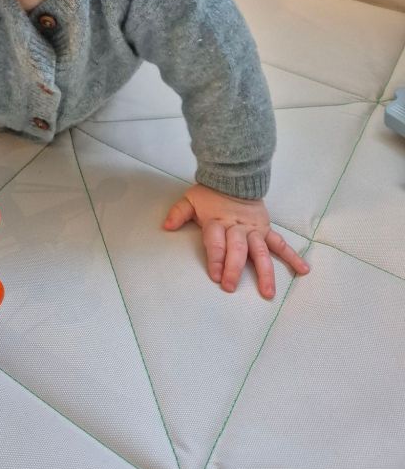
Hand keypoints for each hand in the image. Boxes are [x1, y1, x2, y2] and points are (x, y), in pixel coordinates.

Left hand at [162, 183, 309, 299]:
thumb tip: (165, 226)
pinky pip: (280, 244)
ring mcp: (254, 230)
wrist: (234, 176)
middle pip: (237, 249)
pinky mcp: (266, 229)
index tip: (214, 275)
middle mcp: (237, 228)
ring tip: (268, 293)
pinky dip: (293, 256)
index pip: (216, 241)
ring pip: (261, 251)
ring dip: (265, 272)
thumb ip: (179, 213)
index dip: (215, 257)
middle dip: (234, 268)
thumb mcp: (191, 199)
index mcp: (218, 222)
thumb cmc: (211, 193)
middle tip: (230, 286)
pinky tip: (303, 270)